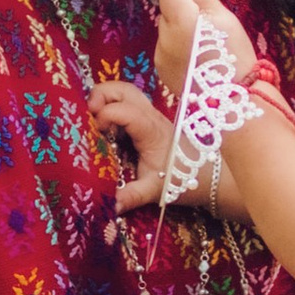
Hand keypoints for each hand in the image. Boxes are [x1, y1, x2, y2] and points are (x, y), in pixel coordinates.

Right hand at [90, 77, 172, 211]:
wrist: (207, 175)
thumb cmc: (181, 179)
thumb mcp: (154, 190)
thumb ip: (132, 196)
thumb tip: (110, 206)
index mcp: (151, 130)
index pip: (126, 110)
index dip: (106, 114)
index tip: (97, 131)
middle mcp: (150, 116)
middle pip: (123, 89)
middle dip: (101, 94)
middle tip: (88, 113)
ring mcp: (149, 115)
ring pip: (125, 91)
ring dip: (105, 98)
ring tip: (93, 119)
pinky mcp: (146, 119)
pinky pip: (126, 102)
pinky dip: (111, 106)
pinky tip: (104, 126)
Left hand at [154, 0, 246, 99]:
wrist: (231, 99)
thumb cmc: (232, 54)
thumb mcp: (223, 18)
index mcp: (179, 18)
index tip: (207, 11)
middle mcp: (164, 36)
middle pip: (168, 13)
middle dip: (184, 17)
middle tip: (209, 31)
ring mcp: (161, 55)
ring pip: (167, 33)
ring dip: (181, 35)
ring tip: (205, 49)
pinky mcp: (163, 72)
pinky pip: (167, 52)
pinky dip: (179, 53)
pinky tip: (198, 62)